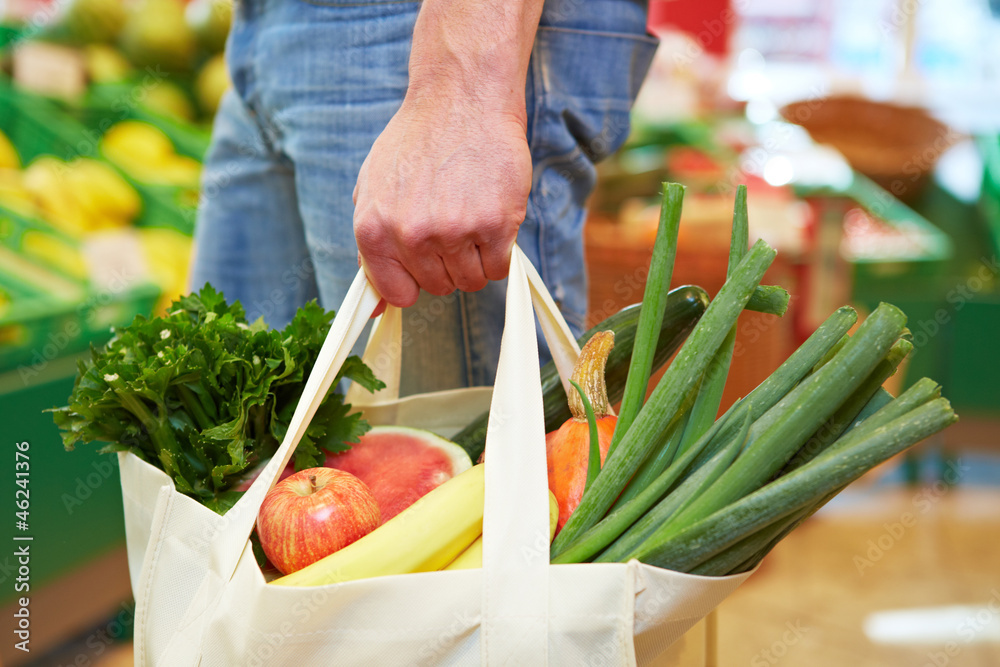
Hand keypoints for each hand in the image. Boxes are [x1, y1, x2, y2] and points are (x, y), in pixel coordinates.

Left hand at [353, 95, 531, 307]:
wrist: (462, 99)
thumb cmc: (418, 141)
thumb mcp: (374, 188)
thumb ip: (372, 247)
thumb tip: (373, 308)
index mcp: (374, 229)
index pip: (397, 293)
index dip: (415, 282)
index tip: (425, 265)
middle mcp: (411, 235)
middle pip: (439, 287)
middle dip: (448, 263)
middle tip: (453, 223)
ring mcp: (453, 233)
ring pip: (471, 281)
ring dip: (476, 258)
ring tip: (472, 217)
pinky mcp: (494, 226)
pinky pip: (499, 268)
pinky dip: (500, 251)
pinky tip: (492, 217)